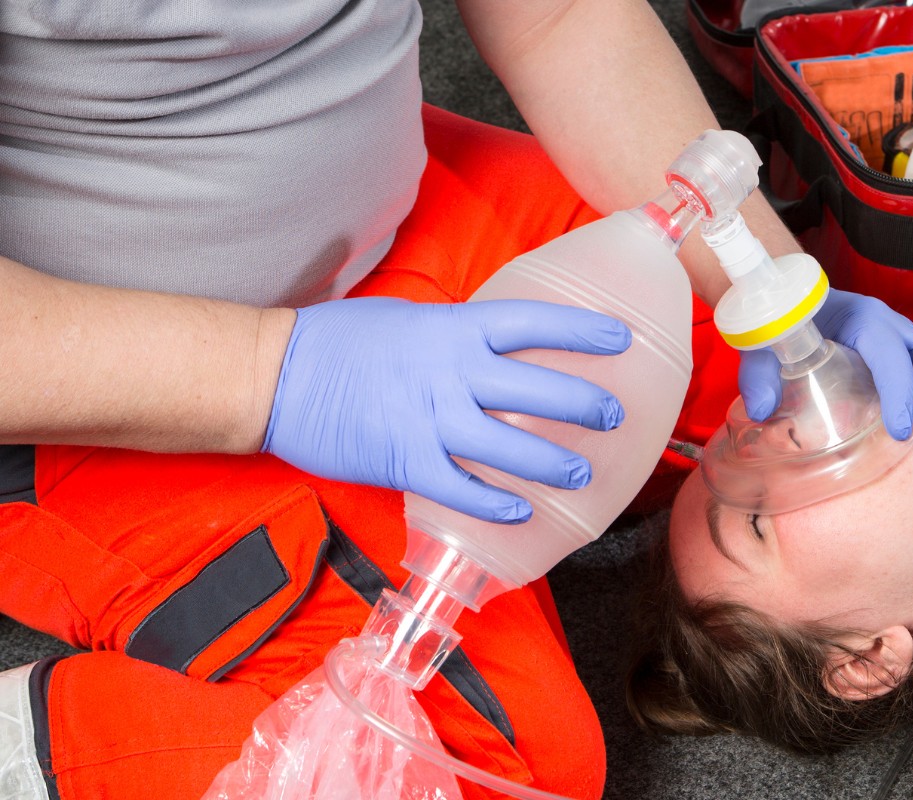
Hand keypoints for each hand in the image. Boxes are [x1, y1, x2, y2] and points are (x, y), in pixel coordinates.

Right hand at [263, 297, 630, 522]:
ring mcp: (429, 419)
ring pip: (508, 447)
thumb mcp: (409, 318)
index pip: (532, 325)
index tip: (620, 341)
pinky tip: (520, 512)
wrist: (275, 376)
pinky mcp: (405, 461)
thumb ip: (457, 334)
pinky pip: (461, 488)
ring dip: (551, 465)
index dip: (581, 334)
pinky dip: (494, 503)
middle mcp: (450, 373)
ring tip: (581, 476)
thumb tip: (498, 342)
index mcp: (454, 329)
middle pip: (536, 390)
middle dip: (583, 407)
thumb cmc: (340, 342)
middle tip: (614, 418)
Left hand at [738, 289, 912, 464]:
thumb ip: (759, 370)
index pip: (891, 353)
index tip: (899, 431)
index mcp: (862, 319)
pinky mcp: (911, 357)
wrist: (797, 298)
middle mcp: (894, 327)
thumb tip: (762, 408)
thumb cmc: (785, 320)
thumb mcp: (765, 342)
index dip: (900, 391)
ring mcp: (907, 341)